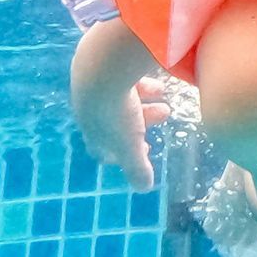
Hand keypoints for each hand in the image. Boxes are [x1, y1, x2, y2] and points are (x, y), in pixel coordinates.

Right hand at [75, 75, 167, 191]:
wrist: (102, 69)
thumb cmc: (116, 113)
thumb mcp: (129, 145)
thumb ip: (136, 167)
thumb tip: (144, 188)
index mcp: (94, 133)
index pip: (103, 149)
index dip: (121, 152)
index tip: (142, 148)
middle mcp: (91, 112)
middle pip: (117, 121)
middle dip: (142, 122)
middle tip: (162, 116)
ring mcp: (96, 89)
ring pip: (124, 99)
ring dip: (146, 102)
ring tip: (165, 99)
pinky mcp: (104, 68)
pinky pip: (125, 80)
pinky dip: (143, 84)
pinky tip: (159, 83)